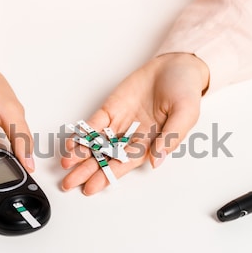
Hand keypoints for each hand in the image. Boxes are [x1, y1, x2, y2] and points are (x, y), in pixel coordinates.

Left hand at [61, 53, 208, 194]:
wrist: (176, 65)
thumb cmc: (185, 91)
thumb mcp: (186, 114)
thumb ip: (171, 137)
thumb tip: (157, 160)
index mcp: (150, 144)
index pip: (125, 164)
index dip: (108, 176)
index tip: (91, 187)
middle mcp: (132, 137)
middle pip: (106, 158)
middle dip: (87, 170)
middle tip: (69, 182)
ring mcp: (120, 123)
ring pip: (96, 143)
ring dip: (81, 153)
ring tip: (66, 163)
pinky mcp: (111, 109)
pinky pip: (94, 123)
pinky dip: (83, 133)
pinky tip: (72, 141)